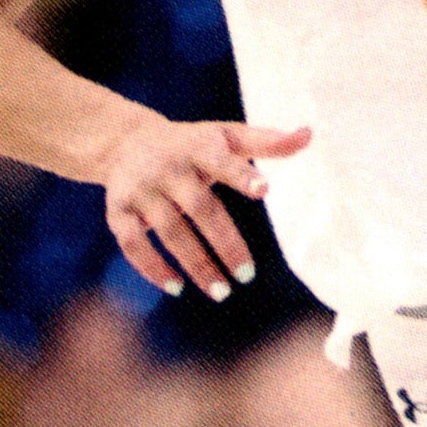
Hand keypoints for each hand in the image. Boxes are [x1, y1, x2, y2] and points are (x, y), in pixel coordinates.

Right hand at [92, 108, 310, 301]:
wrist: (125, 142)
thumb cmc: (191, 144)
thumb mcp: (226, 136)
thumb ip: (266, 141)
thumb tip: (309, 134)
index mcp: (197, 146)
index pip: (221, 159)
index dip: (241, 174)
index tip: (265, 189)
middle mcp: (167, 167)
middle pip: (199, 208)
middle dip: (224, 243)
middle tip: (247, 276)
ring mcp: (140, 189)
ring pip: (169, 231)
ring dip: (195, 264)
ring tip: (221, 292)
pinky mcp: (117, 210)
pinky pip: (132, 243)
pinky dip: (152, 268)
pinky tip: (176, 287)